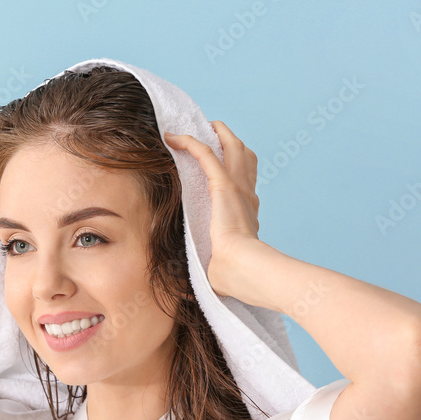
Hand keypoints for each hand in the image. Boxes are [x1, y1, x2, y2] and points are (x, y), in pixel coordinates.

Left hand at [164, 121, 261, 297]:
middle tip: (206, 133)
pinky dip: (190, 142)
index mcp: (247, 214)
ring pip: (230, 146)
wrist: (248, 272)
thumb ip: (208, 269)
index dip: (233, 167)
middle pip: (243, 155)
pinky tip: (172, 137)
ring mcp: (237, 188)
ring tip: (188, 129)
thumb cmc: (237, 279)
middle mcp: (245, 196)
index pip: (244, 182)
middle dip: (226, 140)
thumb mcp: (219, 269)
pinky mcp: (224, 187)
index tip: (217, 162)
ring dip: (211, 133)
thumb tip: (185, 290)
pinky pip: (206, 154)